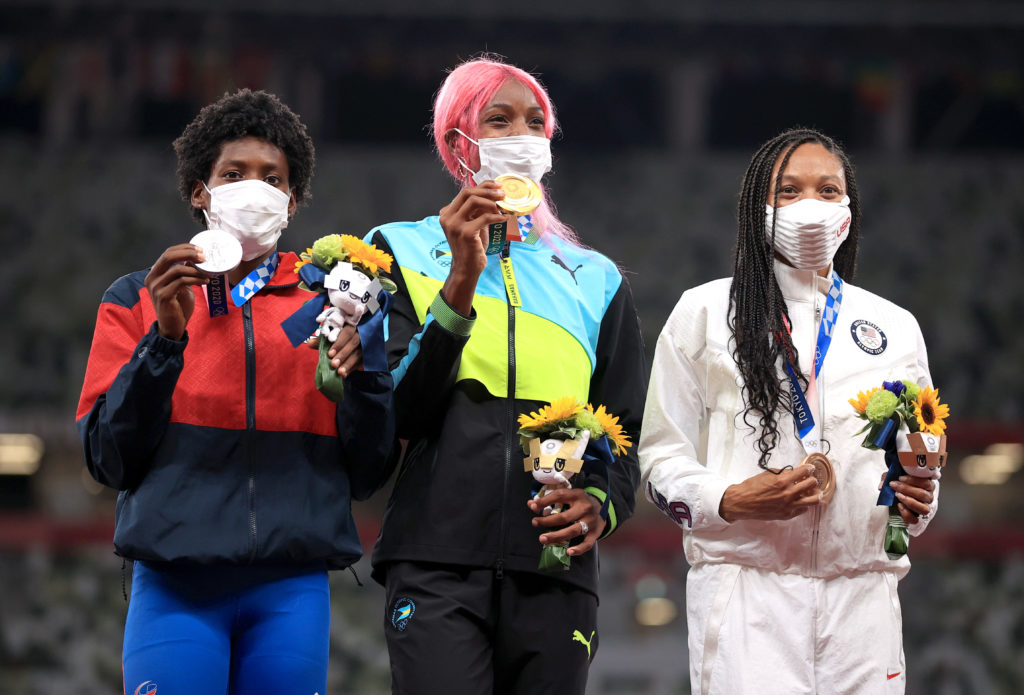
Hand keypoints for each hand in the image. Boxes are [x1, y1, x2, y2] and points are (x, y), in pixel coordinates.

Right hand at [145, 244, 209, 339]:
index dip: (184, 248)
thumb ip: (184, 272)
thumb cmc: (177, 306)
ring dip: (196, 270)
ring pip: (177, 269)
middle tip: (204, 256)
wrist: (172, 327)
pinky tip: (205, 282)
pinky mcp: (163, 296)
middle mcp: (152, 278)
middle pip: (169, 256)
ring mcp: (156, 287)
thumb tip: (195, 258)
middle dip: (188, 253)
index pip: (168, 253)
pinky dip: (195, 279)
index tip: (200, 249)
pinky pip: (181, 282)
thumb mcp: (181, 285)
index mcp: (155, 273)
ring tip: (208, 274)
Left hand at [305, 323, 361, 376]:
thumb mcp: (329, 339)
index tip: (329, 354)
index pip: (347, 332)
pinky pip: (362, 362)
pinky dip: (353, 368)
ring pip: (359, 353)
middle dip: (343, 354)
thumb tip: (309, 343)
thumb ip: (320, 341)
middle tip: (333, 364)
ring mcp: (365, 344)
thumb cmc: (337, 339)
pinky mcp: (367, 355)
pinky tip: (345, 374)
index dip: (339, 343)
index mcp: (350, 326)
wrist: (348, 345)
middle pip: (354, 343)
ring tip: (340, 372)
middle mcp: (360, 334)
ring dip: (349, 363)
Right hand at [438, 182, 506, 313]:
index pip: (465, 192)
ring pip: (474, 201)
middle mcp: (447, 217)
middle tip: (502, 193)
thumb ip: (477, 211)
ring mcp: (454, 225)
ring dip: (491, 201)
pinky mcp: (465, 233)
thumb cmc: (471, 248)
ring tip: (502, 206)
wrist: (466, 269)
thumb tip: (493, 197)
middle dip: (487, 190)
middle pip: (468, 193)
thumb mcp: (473, 225)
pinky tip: (504, 218)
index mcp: (447, 213)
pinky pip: (484, 218)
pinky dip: (497, 216)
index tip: (496, 186)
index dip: (482, 187)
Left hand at [528, 488, 606, 556]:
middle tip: (534, 523)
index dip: (545, 501)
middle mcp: (585, 508)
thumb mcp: (569, 496)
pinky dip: (579, 549)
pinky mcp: (595, 533)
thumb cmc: (580, 503)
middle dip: (547, 521)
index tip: (532, 507)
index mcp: (577, 495)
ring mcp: (590, 522)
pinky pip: (587, 543)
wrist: (603, 509)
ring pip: (573, 531)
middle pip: (564, 517)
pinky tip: (568, 552)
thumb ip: (551, 500)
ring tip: (543, 539)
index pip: (560, 496)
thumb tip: (530, 504)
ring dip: (556, 536)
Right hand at [718, 463, 821, 521]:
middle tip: (810, 478)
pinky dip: (804, 504)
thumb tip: (794, 472)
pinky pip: (804, 509)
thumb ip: (783, 473)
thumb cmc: (752, 487)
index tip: (810, 468)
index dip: (809, 468)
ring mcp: (789, 505)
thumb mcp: (767, 474)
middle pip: (812, 484)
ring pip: (814, 499)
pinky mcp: (787, 515)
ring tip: (813, 491)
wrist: (743, 502)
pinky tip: (800, 500)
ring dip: (815, 493)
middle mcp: (788, 493)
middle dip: (812, 479)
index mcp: (782, 481)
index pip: (804, 472)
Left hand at [888, 474, 934, 525]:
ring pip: (924, 509)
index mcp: (927, 486)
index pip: (926, 483)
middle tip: (894, 485)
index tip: (900, 478)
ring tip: (898, 495)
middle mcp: (928, 497)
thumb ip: (887, 478)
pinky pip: (915, 520)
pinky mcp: (916, 518)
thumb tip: (881, 486)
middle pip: (923, 495)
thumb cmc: (898, 484)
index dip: (913, 480)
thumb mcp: (893, 477)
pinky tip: (899, 506)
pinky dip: (906, 514)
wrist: (895, 496)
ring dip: (910, 502)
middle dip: (906, 489)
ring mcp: (924, 508)